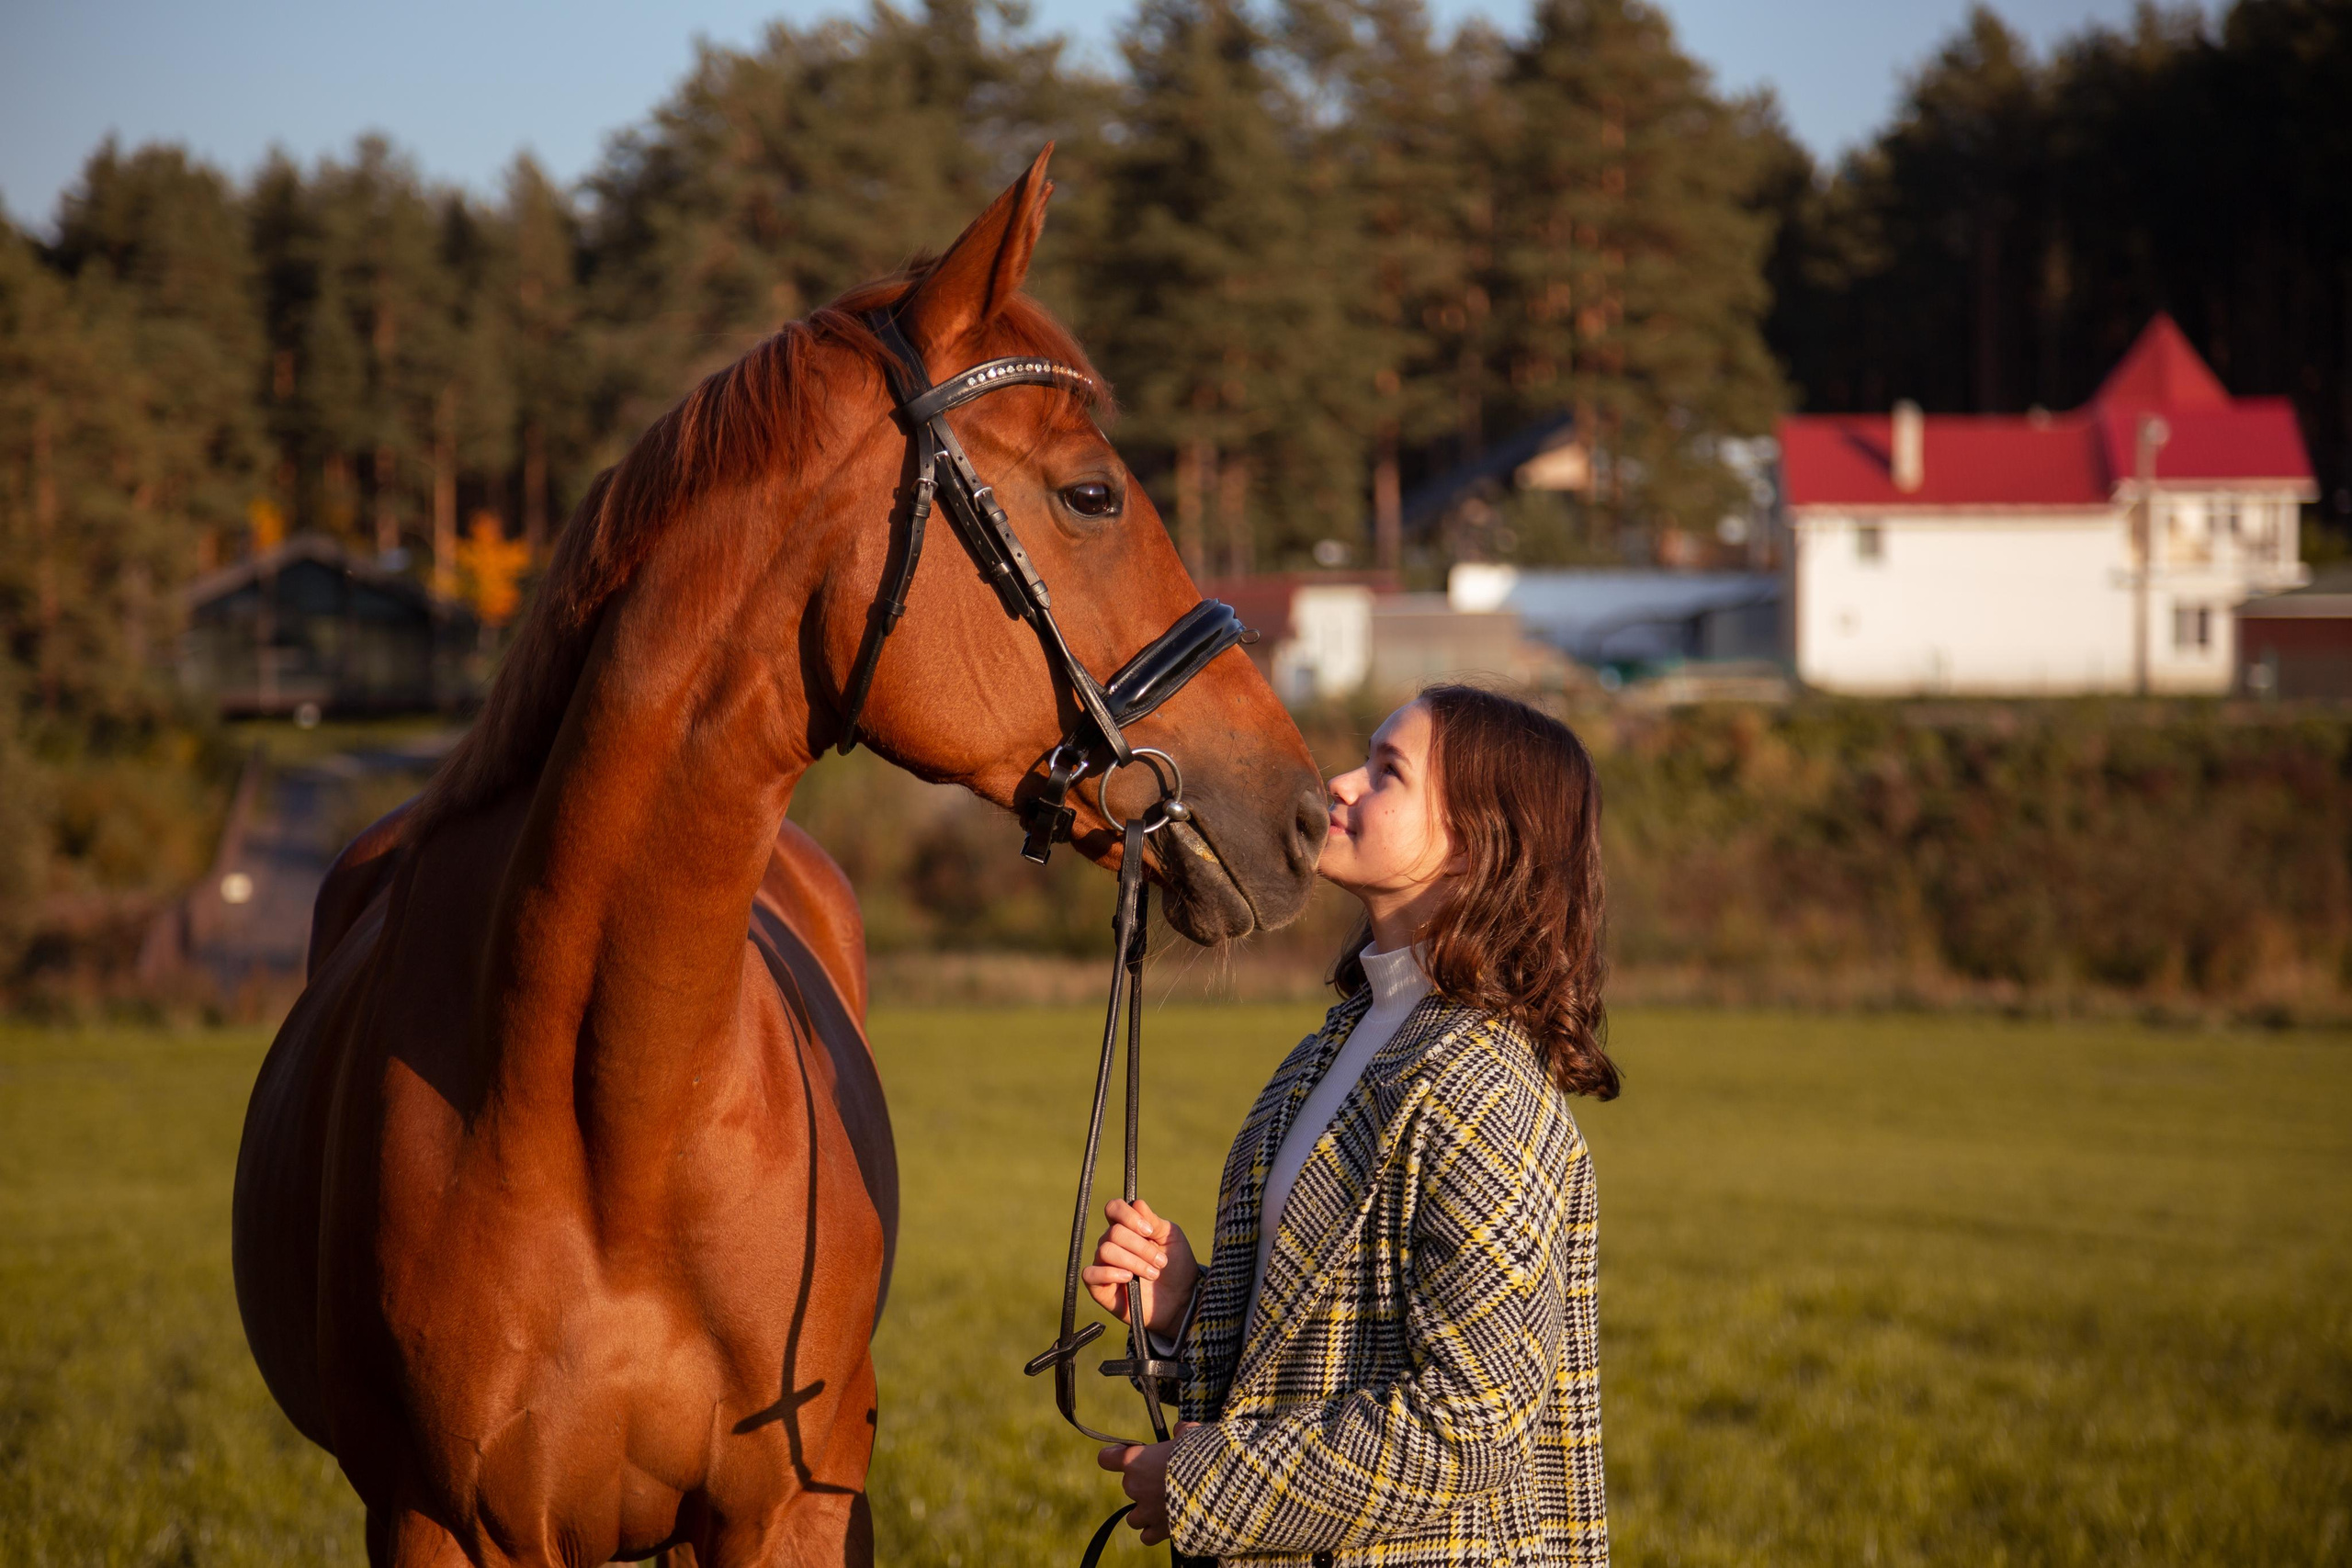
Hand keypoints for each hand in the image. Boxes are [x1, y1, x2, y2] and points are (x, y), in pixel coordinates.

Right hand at [1082, 1198, 1198, 1338]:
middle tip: (1161, 1262)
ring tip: (1153, 1274)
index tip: (1149, 1231)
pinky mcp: (1099, 1288)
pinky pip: (1090, 1274)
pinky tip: (1128, 1278)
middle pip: (1114, 1232)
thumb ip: (1154, 1221)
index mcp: (1127, 1228)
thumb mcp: (1172, 1238)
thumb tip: (1137, 1203)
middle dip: (1141, 1247)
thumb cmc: (1176, 1267)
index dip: (1128, 1216)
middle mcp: (1112, 1243)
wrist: (1180, 1301)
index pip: (1113, 1208)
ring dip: (1133, 1262)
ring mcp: (1103, 1265)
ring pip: (1106, 1250)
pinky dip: (1109, 1273)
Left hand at [1098, 1423, 1200, 1545]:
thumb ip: (1182, 1431)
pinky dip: (1154, 1531)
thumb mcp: (1192, 1435)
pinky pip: (1146, 1536)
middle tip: (1166, 1478)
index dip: (1114, 1456)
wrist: (1219, 1487)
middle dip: (1144, 1483)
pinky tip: (1167, 1524)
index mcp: (1136, 1460)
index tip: (1123, 1455)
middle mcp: (1135, 1486)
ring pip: (1134, 1516)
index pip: (1107, 1459)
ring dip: (1145, 1511)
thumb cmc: (1202, 1455)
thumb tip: (1180, 1429)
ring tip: (1164, 1505)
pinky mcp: (1159, 1531)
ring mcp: (1145, 1511)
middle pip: (1129, 1485)